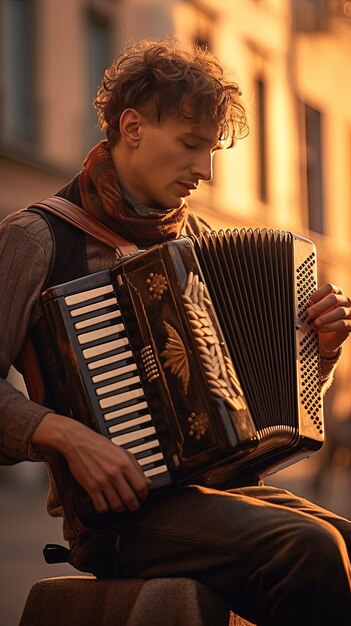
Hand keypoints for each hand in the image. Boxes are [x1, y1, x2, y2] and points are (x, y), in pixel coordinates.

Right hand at [32, 413, 151, 513]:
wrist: (78, 442)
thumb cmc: (100, 446)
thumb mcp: (123, 452)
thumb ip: (137, 467)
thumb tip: (148, 482)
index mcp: (125, 463)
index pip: (141, 486)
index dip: (144, 495)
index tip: (142, 497)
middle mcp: (115, 473)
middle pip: (130, 499)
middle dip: (134, 506)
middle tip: (133, 506)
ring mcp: (102, 481)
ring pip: (117, 505)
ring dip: (120, 509)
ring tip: (120, 506)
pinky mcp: (90, 486)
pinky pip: (101, 506)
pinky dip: (105, 509)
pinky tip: (106, 504)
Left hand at [307, 283, 350, 357]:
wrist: (325, 339)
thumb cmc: (319, 321)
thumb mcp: (314, 312)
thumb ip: (311, 306)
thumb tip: (305, 304)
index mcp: (335, 293)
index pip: (329, 287)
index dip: (319, 293)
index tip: (309, 301)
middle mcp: (344, 301)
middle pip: (334, 298)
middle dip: (319, 306)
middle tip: (309, 314)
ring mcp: (349, 312)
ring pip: (340, 311)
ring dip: (325, 317)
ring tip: (315, 323)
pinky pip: (343, 323)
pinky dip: (330, 326)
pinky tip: (321, 329)